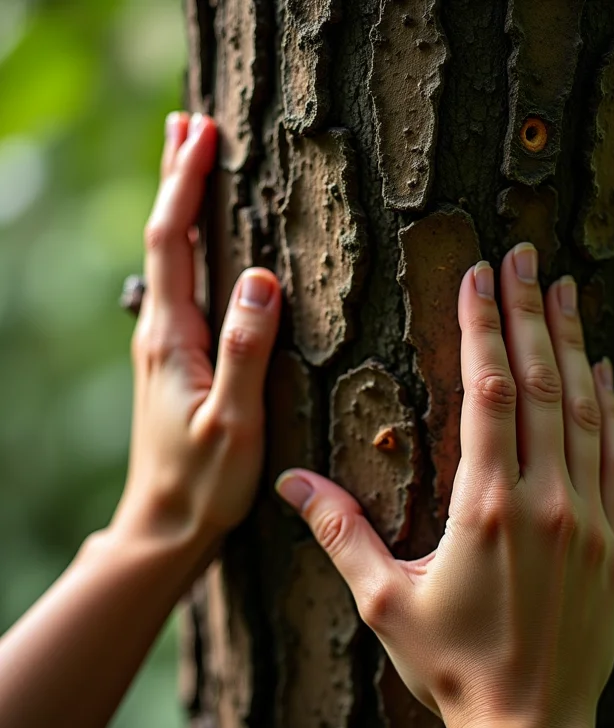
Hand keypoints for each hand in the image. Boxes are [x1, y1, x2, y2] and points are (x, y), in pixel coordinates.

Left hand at [115, 112, 280, 550]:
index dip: (185, 183)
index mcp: (171, 338)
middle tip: (186, 124)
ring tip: (188, 165)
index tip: (202, 133)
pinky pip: (180, 286)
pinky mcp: (174, 360)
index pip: (173, 242)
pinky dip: (188, 247)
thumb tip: (261, 279)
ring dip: (179, 206)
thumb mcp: (233, 420)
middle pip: (163, 238)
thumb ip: (246, 349)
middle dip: (174, 178)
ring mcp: (163, 345)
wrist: (165, 523)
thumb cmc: (203, 480)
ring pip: (169, 260)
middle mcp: (159, 331)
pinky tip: (202, 248)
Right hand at [276, 243, 613, 727]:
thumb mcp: (385, 601)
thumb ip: (339, 534)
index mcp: (486, 509)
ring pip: (583, 409)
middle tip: (522, 256)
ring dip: (571, 344)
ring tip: (563, 289)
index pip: (488, 392)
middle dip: (528, 313)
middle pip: (539, 384)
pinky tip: (602, 370)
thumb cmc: (453, 668)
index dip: (482, 328)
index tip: (477, 278)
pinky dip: (609, 406)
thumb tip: (290, 483)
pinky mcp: (613, 539)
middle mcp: (544, 502)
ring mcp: (588, 518)